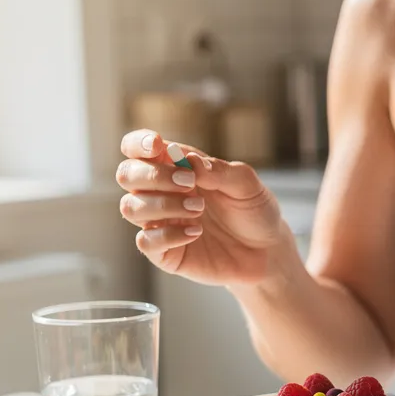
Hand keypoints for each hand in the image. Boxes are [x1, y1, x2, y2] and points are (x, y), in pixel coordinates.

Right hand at [116, 129, 292, 285]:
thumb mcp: (246, 184)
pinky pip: (145, 242)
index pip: (137, 148)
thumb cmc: (253, 211)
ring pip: (130, 208)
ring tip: (199, 208)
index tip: (157, 145)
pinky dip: (168, 236)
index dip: (138, 143)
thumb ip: (218, 170)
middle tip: (190, 184)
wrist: (267, 250)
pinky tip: (195, 232)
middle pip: (127, 175)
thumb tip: (188, 161)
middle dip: (154, 176)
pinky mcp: (165, 252)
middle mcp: (161, 192)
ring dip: (163, 205)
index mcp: (175, 167)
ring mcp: (160, 222)